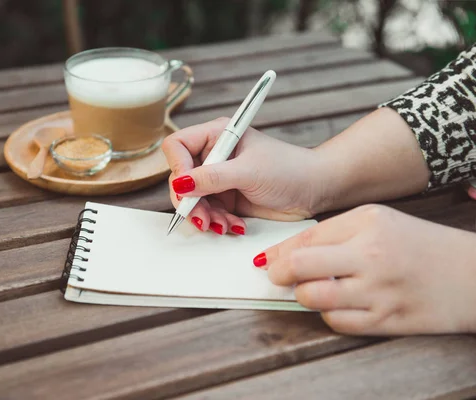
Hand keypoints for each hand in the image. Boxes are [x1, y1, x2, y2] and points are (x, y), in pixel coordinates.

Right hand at [161, 118, 329, 233]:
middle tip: (201, 218)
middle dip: (190, 201)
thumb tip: (180, 183)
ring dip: (205, 216)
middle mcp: (214, 155)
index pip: (178, 146)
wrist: (315, 190)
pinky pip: (208, 213)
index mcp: (217, 135)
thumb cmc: (290, 169)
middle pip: (180, 178)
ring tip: (223, 226)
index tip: (187, 188)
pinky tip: (235, 226)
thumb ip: (213, 177)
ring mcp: (219, 178)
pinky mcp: (226, 198)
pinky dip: (218, 223)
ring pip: (192, 200)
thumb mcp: (249, 172)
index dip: (178, 167)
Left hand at [256, 204, 475, 334]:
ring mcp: (379, 291)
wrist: (472, 275)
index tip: (268, 261)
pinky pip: (337, 322)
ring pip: (313, 298)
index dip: (278, 252)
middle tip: (277, 277)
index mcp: (367, 223)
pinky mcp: (387, 321)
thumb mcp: (378, 221)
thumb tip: (285, 253)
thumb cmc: (419, 244)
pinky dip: (328, 315)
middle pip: (300, 267)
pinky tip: (338, 305)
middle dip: (279, 274)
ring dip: (303, 296)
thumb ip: (333, 233)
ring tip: (309, 290)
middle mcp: (371, 255)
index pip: (305, 238)